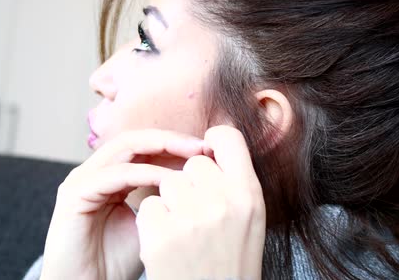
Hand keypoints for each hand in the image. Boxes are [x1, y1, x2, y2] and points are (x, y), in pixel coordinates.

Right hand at [40, 129, 204, 279]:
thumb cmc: (118, 262)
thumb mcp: (153, 223)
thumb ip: (169, 199)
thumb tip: (206, 182)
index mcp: (112, 175)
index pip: (146, 146)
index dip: (177, 144)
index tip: (210, 151)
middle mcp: (96, 171)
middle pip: (137, 139)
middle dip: (172, 140)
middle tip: (203, 146)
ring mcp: (82, 179)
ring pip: (125, 147)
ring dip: (162, 148)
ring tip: (192, 156)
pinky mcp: (74, 194)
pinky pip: (114, 174)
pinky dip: (144, 173)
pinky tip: (168, 181)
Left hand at [136, 126, 266, 279]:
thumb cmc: (231, 261)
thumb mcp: (250, 219)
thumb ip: (234, 181)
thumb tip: (211, 143)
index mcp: (249, 195)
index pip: (228, 137)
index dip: (213, 141)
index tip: (206, 153)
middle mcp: (223, 201)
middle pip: (194, 163)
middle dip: (192, 182)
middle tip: (199, 212)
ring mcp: (190, 218)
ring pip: (168, 182)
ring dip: (172, 202)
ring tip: (185, 231)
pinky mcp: (161, 236)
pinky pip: (149, 206)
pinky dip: (154, 222)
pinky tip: (170, 244)